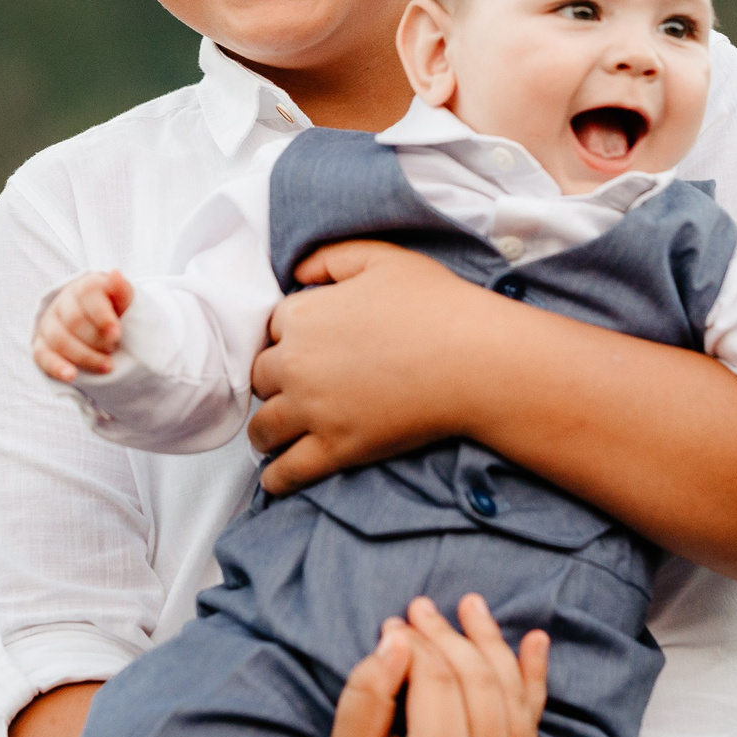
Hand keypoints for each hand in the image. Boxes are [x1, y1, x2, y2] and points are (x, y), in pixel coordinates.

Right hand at [32, 269, 132, 382]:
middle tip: (114, 349)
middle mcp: (62, 302)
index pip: (87, 295)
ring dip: (85, 356)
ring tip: (107, 366)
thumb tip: (116, 274)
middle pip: (74, 321)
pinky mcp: (41, 344)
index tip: (117, 334)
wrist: (97, 324)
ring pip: (60, 339)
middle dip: (97, 339)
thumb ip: (121, 290)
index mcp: (83, 287)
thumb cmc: (113, 311)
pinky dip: (57, 366)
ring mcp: (48, 324)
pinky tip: (72, 376)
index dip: (102, 316)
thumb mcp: (124, 300)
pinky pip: (42, 356)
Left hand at [249, 242, 486, 492]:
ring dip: (267, 429)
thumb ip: (332, 257)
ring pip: (264, 426)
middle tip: (295, 389)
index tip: (304, 348)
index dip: (289, 338)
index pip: (272, 330)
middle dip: (274, 383)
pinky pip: (287, 471)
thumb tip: (297, 272)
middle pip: (261, 378)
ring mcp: (313, 409)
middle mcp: (297, 363)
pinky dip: (277, 477)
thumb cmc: (437, 305)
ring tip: (277, 434)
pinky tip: (278, 479)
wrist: (474, 360)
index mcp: (304, 316)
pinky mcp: (335, 448)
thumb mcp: (383, 259)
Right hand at [284, 593, 550, 736]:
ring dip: (493, 647)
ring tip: (472, 606)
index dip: (416, 642)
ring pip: (510, 697)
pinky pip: (528, 725)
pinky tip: (534, 643)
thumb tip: (398, 636)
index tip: (393, 619)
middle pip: (478, 682)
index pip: (437, 681)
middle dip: (452, 636)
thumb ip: (369, 690)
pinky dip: (533, 682)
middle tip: (421, 605)